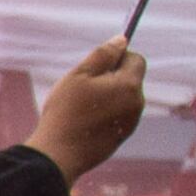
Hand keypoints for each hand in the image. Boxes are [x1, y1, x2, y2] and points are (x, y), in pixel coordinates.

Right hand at [31, 40, 147, 182]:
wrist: (58, 155)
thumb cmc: (66, 112)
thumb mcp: (79, 75)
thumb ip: (103, 55)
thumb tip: (121, 40)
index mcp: (129, 85)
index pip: (136, 59)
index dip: (118, 57)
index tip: (96, 66)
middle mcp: (137, 103)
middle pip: (130, 79)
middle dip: (111, 78)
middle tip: (83, 88)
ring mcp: (131, 122)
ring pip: (123, 98)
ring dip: (108, 96)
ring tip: (82, 107)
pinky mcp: (122, 136)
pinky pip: (118, 115)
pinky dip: (106, 113)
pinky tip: (85, 122)